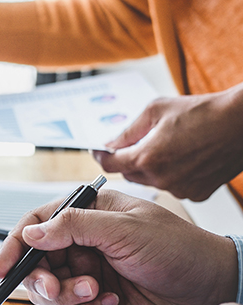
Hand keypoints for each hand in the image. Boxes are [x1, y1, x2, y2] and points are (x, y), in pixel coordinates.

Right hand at [0, 190, 236, 304]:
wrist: (211, 288)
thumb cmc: (179, 248)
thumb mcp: (125, 229)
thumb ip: (74, 227)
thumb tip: (32, 232)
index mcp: (86, 214)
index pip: (36, 224)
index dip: (14, 245)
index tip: (1, 268)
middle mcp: (81, 243)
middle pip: (35, 263)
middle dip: (43, 280)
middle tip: (58, 289)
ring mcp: (87, 272)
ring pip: (49, 292)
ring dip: (68, 297)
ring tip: (97, 293)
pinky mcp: (95, 300)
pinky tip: (110, 303)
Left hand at [93, 86, 242, 200]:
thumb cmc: (204, 112)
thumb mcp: (155, 110)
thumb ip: (128, 131)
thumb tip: (110, 143)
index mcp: (147, 158)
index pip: (109, 165)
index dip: (102, 156)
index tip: (100, 151)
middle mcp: (161, 179)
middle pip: (129, 174)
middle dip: (128, 159)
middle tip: (135, 145)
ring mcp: (180, 189)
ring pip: (152, 181)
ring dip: (151, 168)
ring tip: (168, 148)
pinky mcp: (197, 193)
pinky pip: (174, 187)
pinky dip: (173, 175)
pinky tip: (184, 159)